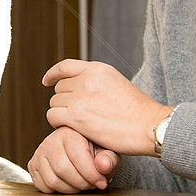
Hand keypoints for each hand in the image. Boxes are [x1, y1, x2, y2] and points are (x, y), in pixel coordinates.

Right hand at [28, 127, 120, 192]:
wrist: (81, 151)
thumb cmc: (95, 151)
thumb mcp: (108, 152)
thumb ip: (109, 159)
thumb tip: (103, 166)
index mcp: (68, 132)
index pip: (76, 156)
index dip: (91, 174)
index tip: (102, 181)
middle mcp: (50, 141)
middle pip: (63, 170)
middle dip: (81, 183)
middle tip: (92, 183)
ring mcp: (39, 153)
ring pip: (52, 181)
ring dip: (71, 189)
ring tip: (82, 183)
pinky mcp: (33, 166)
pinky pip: (43, 186)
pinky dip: (58, 191)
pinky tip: (69, 183)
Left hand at [44, 59, 171, 155]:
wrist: (149, 126)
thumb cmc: (138, 112)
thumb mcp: (117, 83)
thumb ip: (97, 81)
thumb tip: (80, 86)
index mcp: (98, 69)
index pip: (65, 66)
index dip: (53, 74)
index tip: (47, 81)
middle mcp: (87, 79)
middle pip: (59, 87)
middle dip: (64, 100)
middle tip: (75, 114)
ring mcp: (80, 97)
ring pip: (55, 102)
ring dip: (61, 113)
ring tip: (77, 123)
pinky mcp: (76, 116)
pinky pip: (52, 116)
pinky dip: (58, 123)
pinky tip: (70, 129)